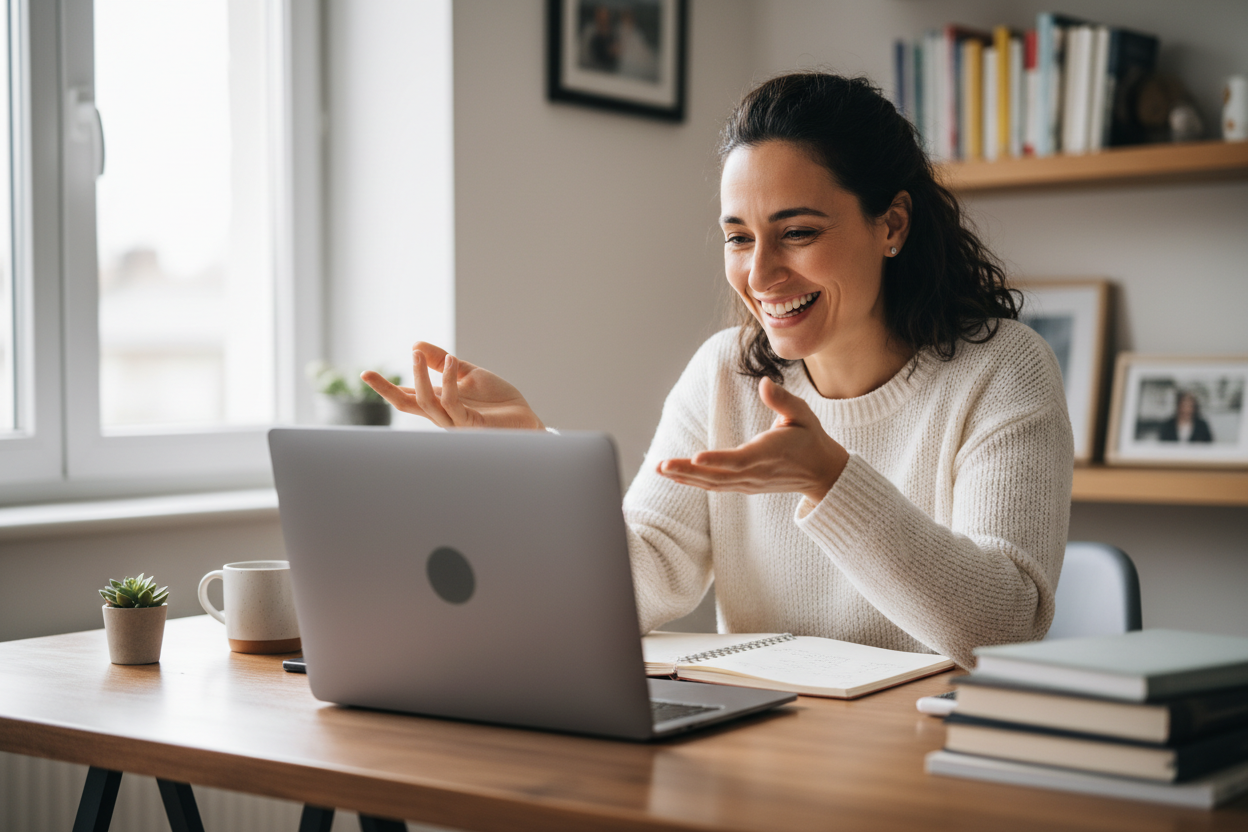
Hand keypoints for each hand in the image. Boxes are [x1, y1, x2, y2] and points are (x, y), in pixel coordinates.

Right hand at [361, 342, 543, 429]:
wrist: (524, 418)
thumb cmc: (497, 401)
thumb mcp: (468, 373)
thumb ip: (444, 362)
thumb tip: (416, 344)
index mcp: (439, 403)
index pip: (407, 395)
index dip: (386, 386)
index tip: (364, 374)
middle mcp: (442, 414)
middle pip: (407, 404)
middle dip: (385, 391)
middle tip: (366, 374)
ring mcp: (454, 421)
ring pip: (426, 402)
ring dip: (419, 376)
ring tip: (417, 353)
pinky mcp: (470, 423)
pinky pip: (452, 402)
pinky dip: (448, 380)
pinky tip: (452, 361)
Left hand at [656, 377, 848, 503]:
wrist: (821, 472)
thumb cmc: (810, 438)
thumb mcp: (803, 414)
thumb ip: (783, 400)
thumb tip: (764, 382)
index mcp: (769, 454)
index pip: (740, 460)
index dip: (717, 460)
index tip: (695, 457)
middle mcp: (755, 473)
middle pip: (717, 475)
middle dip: (688, 471)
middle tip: (662, 465)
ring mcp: (748, 483)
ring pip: (713, 483)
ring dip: (685, 477)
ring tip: (660, 468)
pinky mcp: (744, 485)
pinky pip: (716, 485)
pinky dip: (694, 482)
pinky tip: (675, 476)